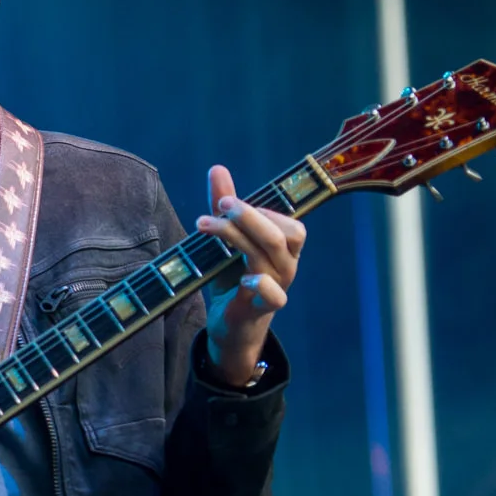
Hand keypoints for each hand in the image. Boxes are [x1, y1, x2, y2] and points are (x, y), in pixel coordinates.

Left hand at [196, 164, 306, 384]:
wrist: (229, 327)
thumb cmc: (231, 281)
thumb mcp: (226, 242)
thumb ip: (224, 209)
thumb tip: (218, 169)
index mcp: (283, 250)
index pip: (291, 224)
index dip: (263, 210)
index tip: (226, 200)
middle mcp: (286, 266)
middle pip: (282, 235)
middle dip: (250, 215)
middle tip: (219, 203)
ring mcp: (277, 288)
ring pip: (269, 257)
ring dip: (236, 237)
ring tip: (204, 226)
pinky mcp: (262, 309)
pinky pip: (274, 296)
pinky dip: (260, 284)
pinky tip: (242, 278)